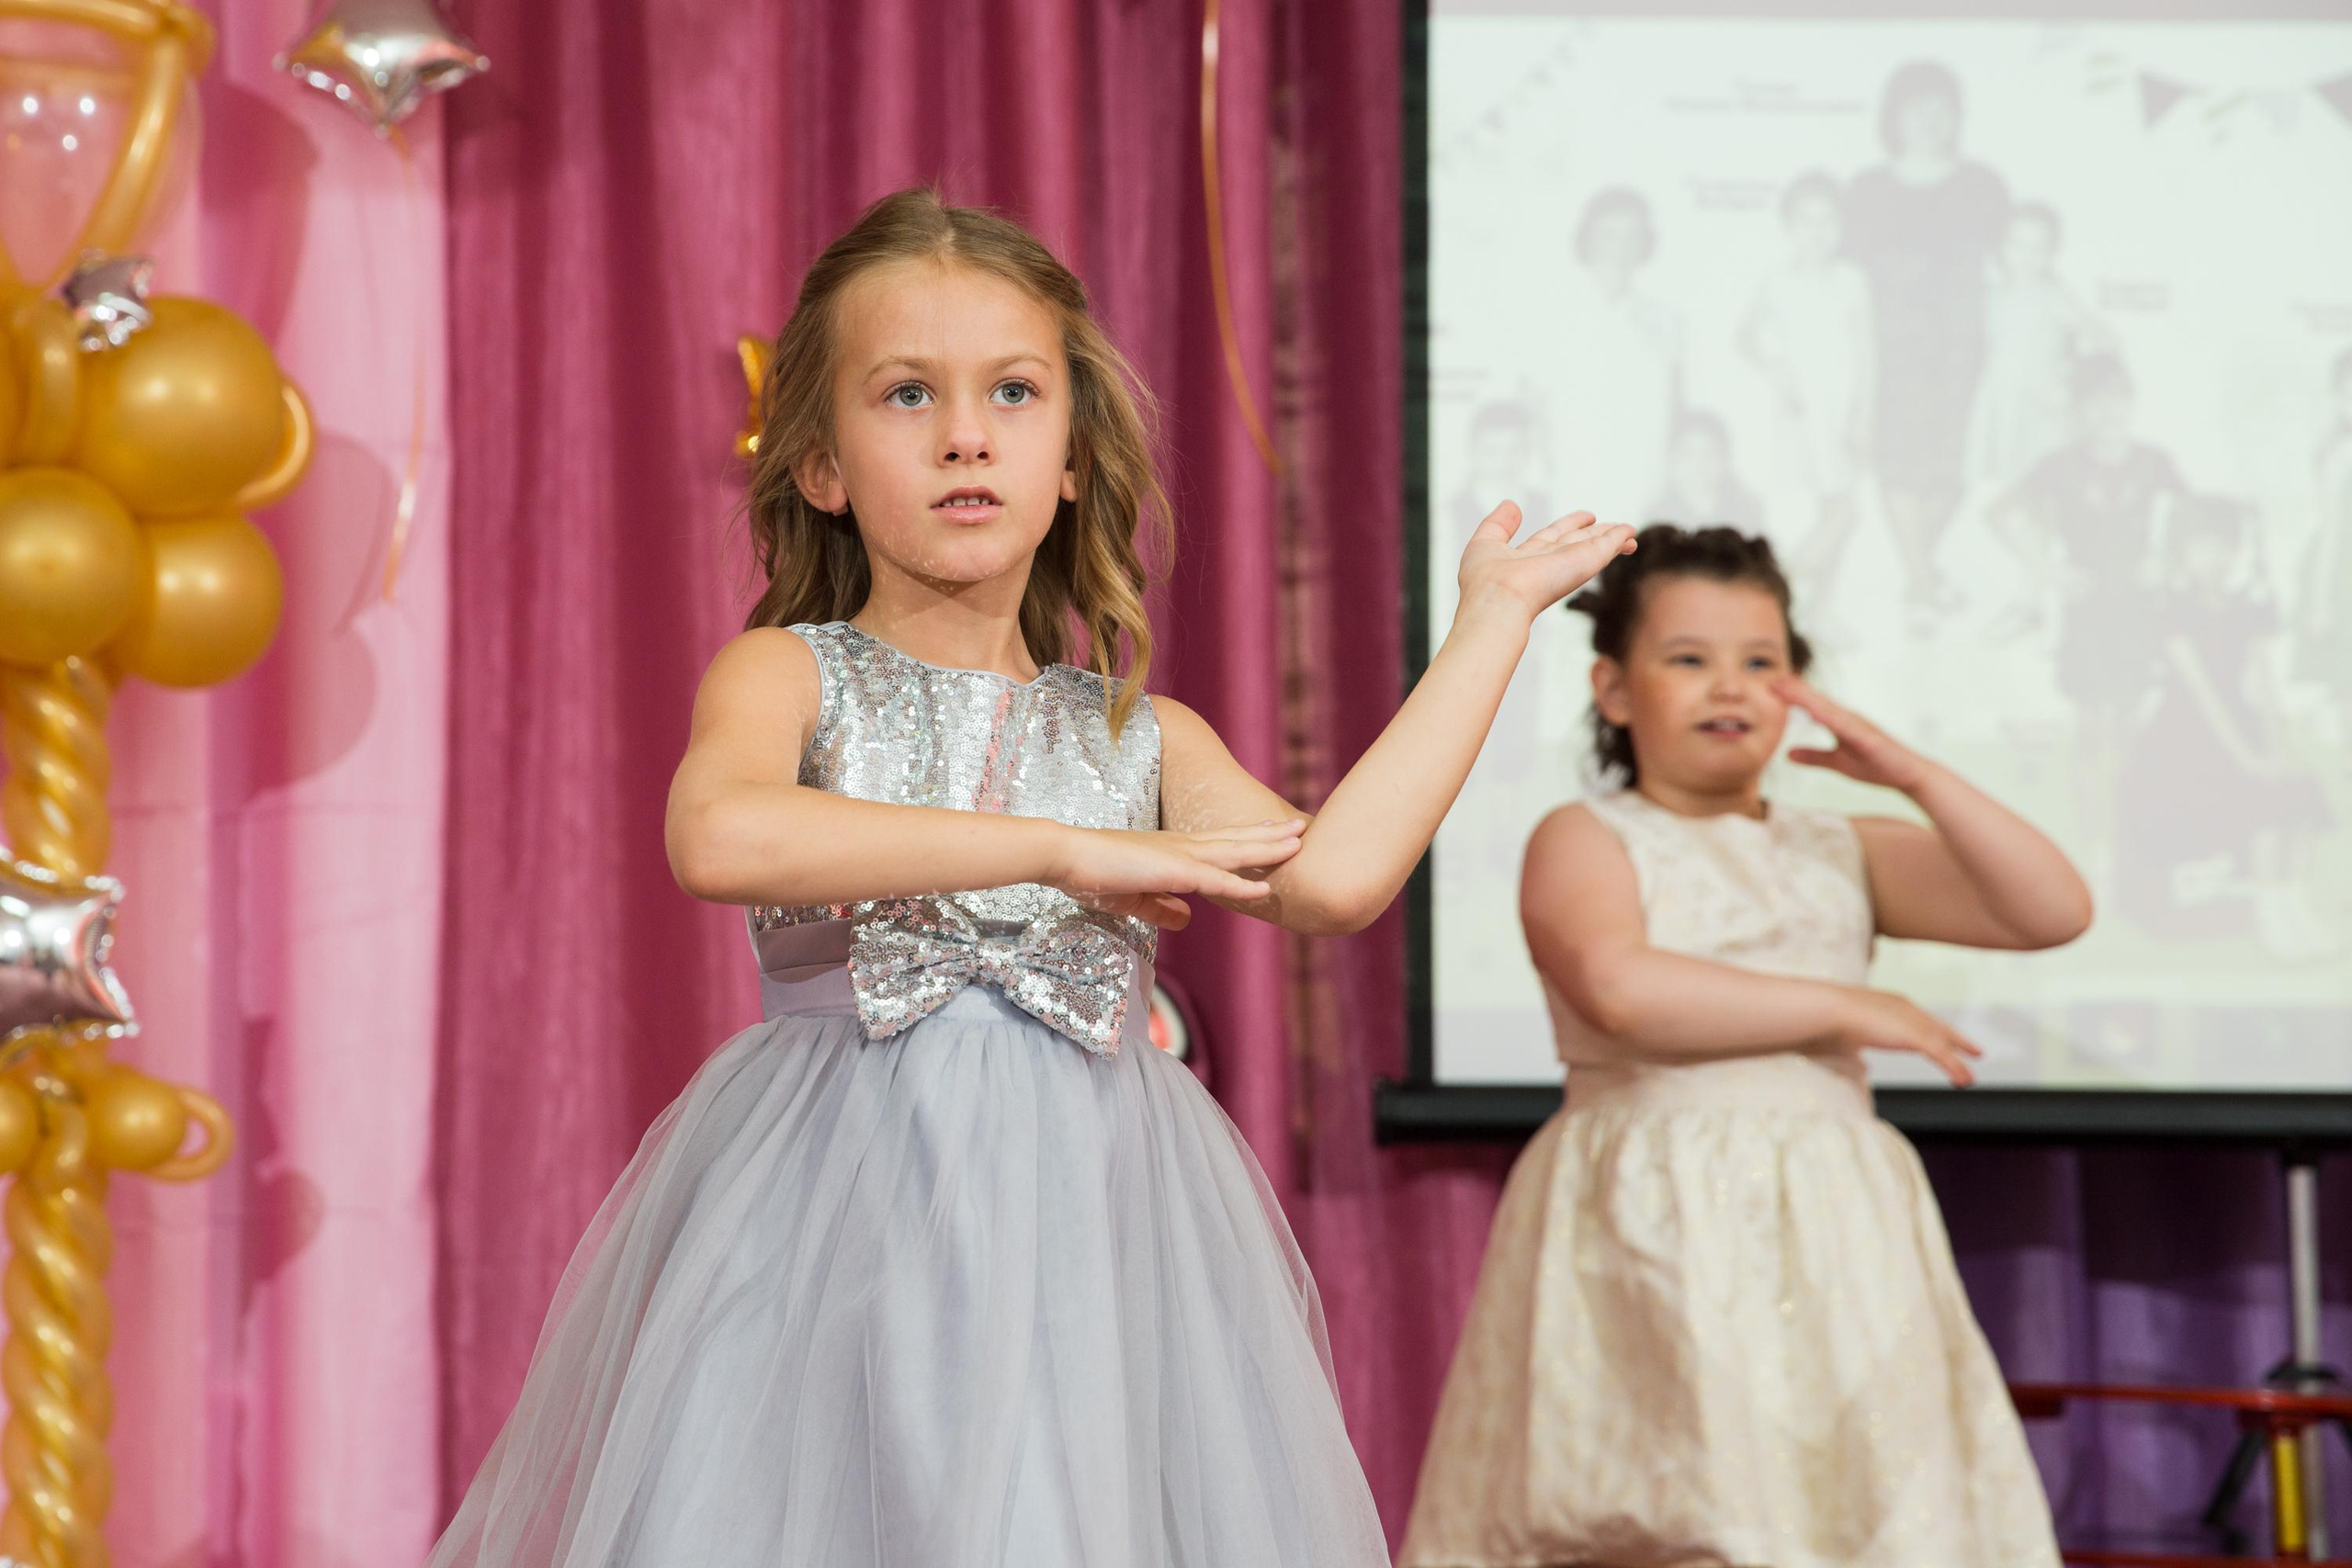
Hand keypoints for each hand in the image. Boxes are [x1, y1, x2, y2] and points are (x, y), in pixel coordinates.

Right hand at [1048, 819, 1305, 930]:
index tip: (1274, 831)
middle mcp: (1183, 846)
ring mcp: (1180, 855)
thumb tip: (1186, 918)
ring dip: (1268, 848)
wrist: (1067, 857)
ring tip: (1299, 841)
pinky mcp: (1172, 870)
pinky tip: (1265, 887)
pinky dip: (1242, 884)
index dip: (1249, 837)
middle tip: (1301, 826)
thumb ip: (1160, 908)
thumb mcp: (1132, 898)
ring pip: (1234, 852)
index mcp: (1174, 850)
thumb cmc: (1092, 875)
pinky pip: (1215, 880)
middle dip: (1270, 834)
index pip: (1220, 842)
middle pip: (1235, 839)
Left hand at [1455, 502, 1636, 623]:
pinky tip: (1630, 533)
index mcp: (1528, 557)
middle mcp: (1552, 561)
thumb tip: (1511, 504)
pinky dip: (1618, 538)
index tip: (1586, 517)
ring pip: (1596, 546)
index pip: (1554, 537)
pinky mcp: (1586, 562)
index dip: (1570, 525)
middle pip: (1580, 542)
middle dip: (1597, 533)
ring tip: (1631, 532)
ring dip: (1614, 538)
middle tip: (1617, 527)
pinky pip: (1606, 546)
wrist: (1498, 603)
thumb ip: (1498, 524)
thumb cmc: (1484, 582)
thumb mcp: (1484, 543)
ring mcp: (1570, 563)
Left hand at [1773, 676, 1930, 791]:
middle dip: (1796, 690)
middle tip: (1772, 677)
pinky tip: (1817, 714)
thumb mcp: (1837, 763)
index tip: (1769, 685)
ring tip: (1789, 688)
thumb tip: (1787, 754)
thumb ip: (1814, 757)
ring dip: (1809, 699)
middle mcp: (1849, 719)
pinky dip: (1832, 720)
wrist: (1910, 776)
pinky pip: (1848, 729)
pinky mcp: (1870, 739)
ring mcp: (1861, 727)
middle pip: (1818, 702)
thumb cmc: (1876, 766)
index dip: (1792, 696)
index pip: (1812, 706)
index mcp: (1841, 723)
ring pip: (1830, 710)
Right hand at [1831, 987, 1981, 1086]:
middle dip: (1958, 1041)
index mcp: (1892, 1005)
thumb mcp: (1848, 1035)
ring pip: (1943, 1045)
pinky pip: (1942, 1056)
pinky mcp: (1916, 1037)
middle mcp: (1907, 1010)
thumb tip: (1862, 1066)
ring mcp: (1913, 1022)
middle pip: (1939, 1028)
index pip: (1921, 1019)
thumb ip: (1859, 1048)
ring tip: (1968, 1080)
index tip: (1945, 1039)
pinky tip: (1963, 1081)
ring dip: (1958, 1063)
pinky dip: (1954, 1068)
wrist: (1832, 1010)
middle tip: (1976, 1052)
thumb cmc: (1831, 1020)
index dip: (1935, 1030)